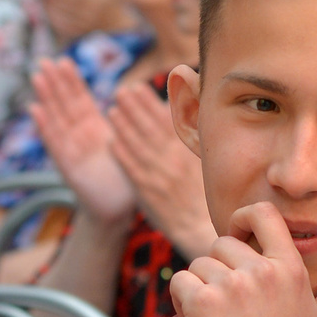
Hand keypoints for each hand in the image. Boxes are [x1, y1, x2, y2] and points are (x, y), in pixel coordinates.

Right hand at [29, 57, 133, 222]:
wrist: (119, 209)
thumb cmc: (128, 177)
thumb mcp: (134, 144)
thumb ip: (140, 123)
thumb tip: (157, 100)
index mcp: (96, 130)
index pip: (81, 100)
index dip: (72, 81)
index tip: (64, 60)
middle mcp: (80, 137)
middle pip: (65, 105)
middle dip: (55, 83)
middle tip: (44, 61)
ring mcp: (72, 150)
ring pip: (56, 119)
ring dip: (46, 98)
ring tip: (37, 77)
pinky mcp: (68, 166)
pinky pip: (55, 143)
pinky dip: (45, 126)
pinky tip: (35, 109)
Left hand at [104, 82, 212, 255]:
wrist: (201, 228)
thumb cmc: (204, 192)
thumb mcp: (205, 161)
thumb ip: (195, 136)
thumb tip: (188, 110)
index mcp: (188, 152)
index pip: (167, 122)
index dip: (150, 104)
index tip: (138, 88)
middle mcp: (173, 162)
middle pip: (150, 130)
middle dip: (134, 109)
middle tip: (120, 92)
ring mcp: (160, 178)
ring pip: (138, 148)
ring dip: (124, 128)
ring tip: (111, 111)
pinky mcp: (149, 194)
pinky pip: (133, 172)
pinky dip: (122, 156)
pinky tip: (112, 142)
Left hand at [168, 203, 316, 316]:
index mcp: (292, 270)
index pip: (264, 215)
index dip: (243, 218)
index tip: (236, 235)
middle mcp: (262, 271)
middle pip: (223, 244)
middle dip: (218, 270)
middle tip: (226, 305)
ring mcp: (232, 285)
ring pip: (199, 264)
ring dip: (199, 288)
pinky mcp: (204, 303)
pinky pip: (180, 282)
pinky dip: (181, 300)